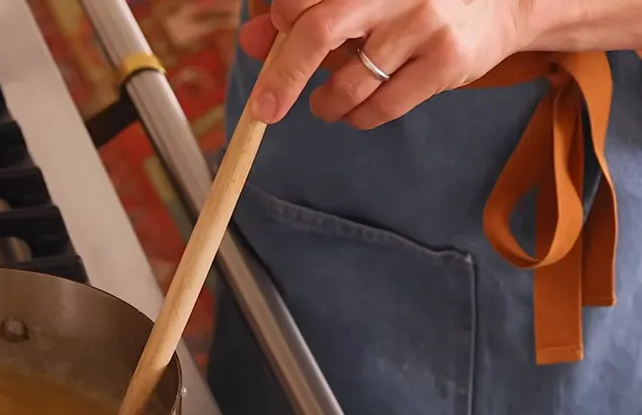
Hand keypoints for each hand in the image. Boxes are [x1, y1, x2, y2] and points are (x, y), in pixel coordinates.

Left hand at [239, 0, 528, 128]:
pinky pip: (385, 105)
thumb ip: (304, 12)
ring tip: (323, 105)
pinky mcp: (447, 60)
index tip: (278, 37)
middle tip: (266, 109)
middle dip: (282, 77)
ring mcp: (424, 23)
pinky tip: (354, 114)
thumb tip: (251, 40)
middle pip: (317, 32)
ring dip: (326, 103)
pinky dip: (359, 117)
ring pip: (351, 80)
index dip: (282, 21)